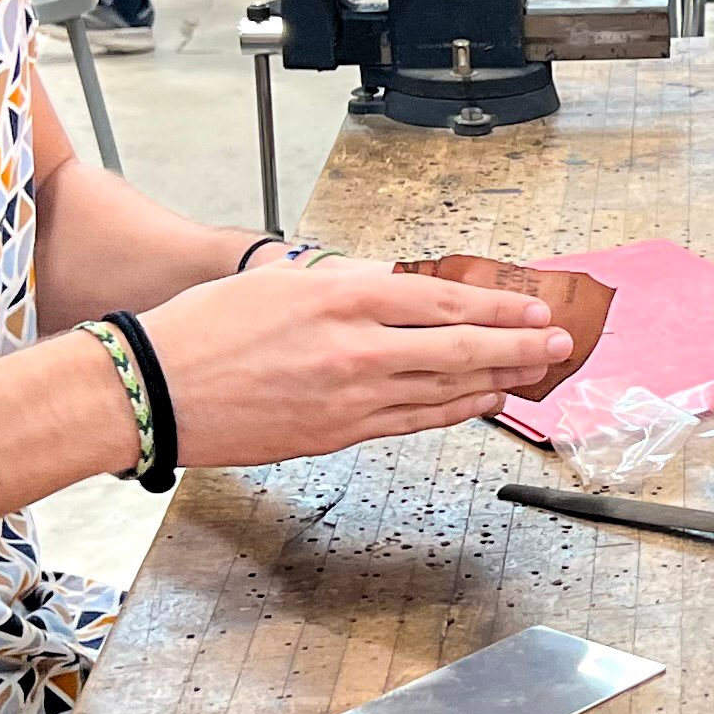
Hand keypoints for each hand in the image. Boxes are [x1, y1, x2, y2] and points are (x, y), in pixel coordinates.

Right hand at [132, 254, 575, 467]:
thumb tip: (398, 284)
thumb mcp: (280, 281)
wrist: (154, 389)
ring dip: (497, 379)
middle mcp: (357, 345)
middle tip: (560, 342)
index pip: (444, 297)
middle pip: (461, 344)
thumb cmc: (203, 329)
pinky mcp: (338, 433)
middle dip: (519, 343)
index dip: (499, 303)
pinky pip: (413, 420)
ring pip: (445, 387)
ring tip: (533, 373)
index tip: (534, 304)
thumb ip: (346, 282)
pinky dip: (454, 410)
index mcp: (343, 294)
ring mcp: (351, 395)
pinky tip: (479, 402)